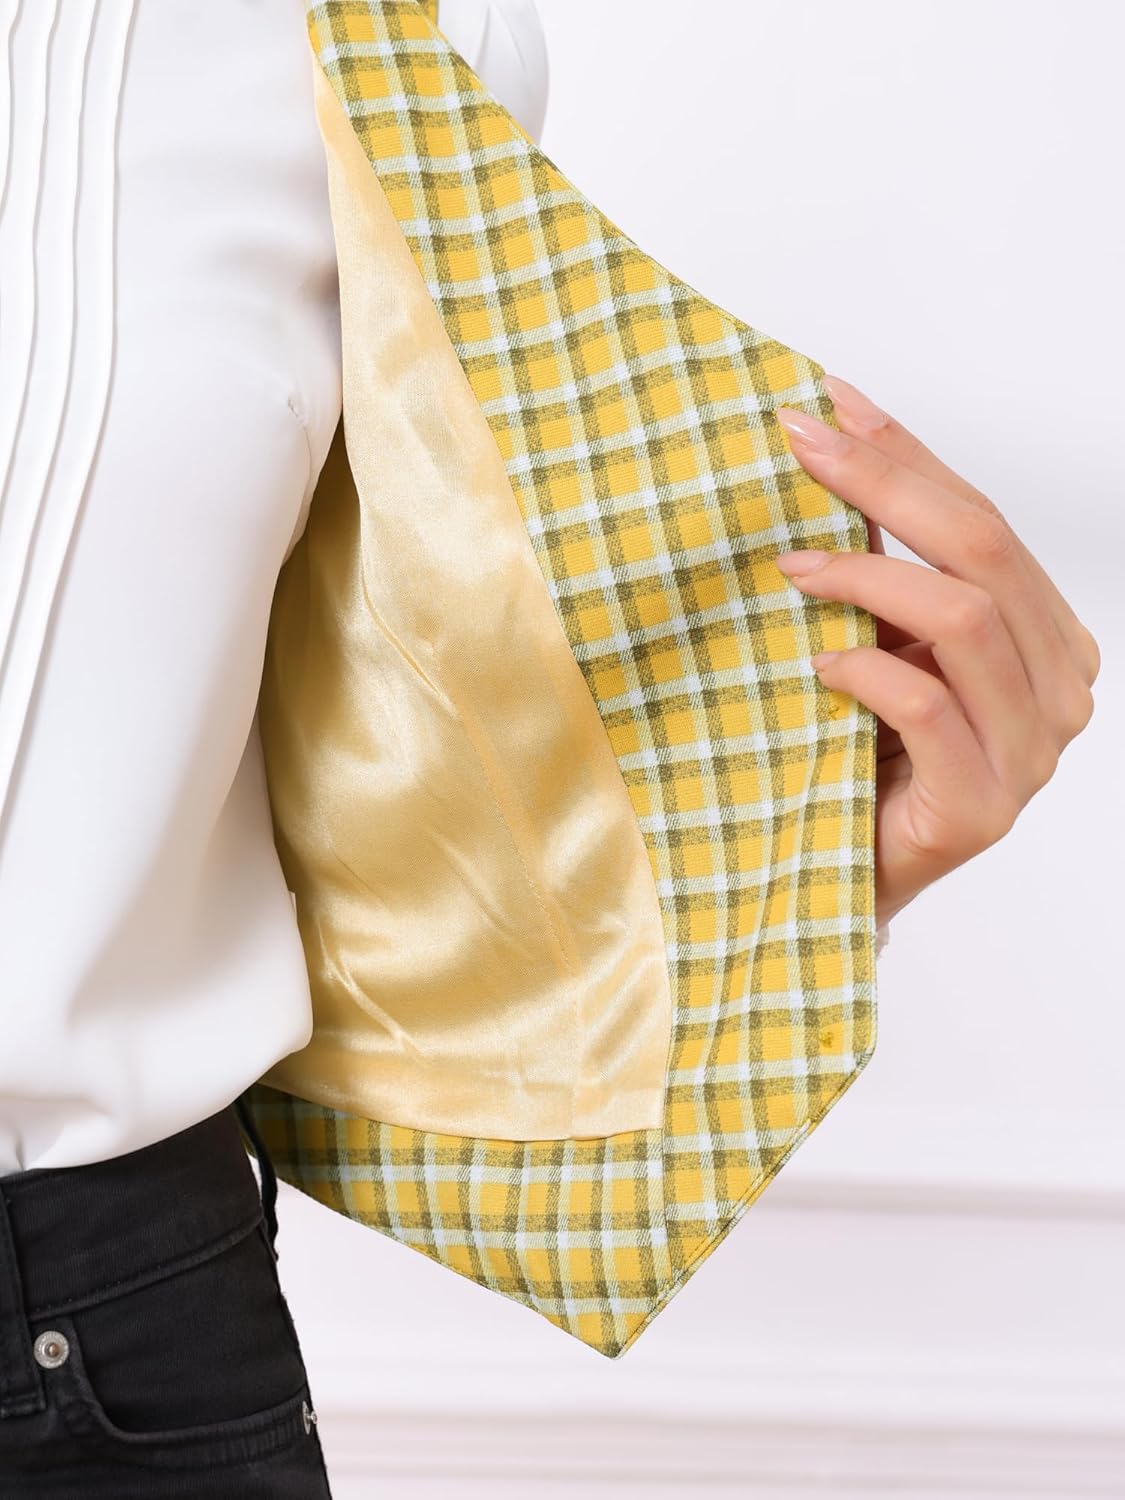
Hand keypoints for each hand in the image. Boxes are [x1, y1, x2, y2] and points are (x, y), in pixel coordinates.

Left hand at [771, 375, 1100, 931]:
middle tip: (800, 448)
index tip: (831, 402)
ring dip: (866, 576)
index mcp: (1047, 636)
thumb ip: (879, 570)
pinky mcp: (985, 806)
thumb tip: (821, 454)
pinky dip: (865, 670)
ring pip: (965, 617)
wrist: (846, 872)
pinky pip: (930, 704)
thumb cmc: (863, 752)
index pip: (982, 519)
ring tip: (791, 569)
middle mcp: (1059, 687)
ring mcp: (1033, 750)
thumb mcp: (878, 641)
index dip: (907, 453)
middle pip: (982, 549)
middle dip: (885, 484)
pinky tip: (817, 664)